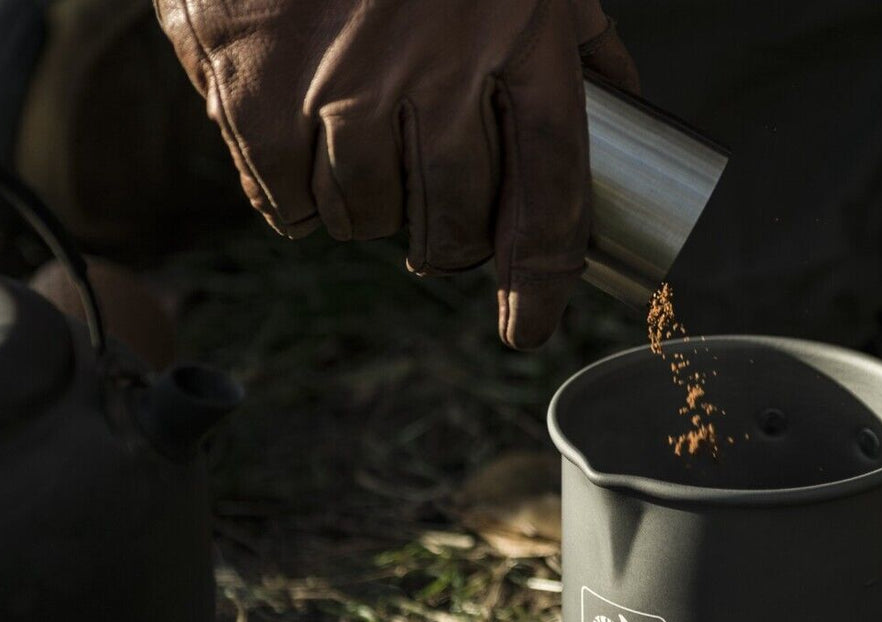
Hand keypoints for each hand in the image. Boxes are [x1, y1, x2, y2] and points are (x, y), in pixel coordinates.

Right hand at [154, 0, 638, 347]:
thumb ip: (579, 34)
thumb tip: (625, 104)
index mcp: (520, 33)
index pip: (550, 193)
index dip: (541, 280)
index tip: (526, 327)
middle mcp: (435, 69)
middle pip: (452, 224)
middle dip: (449, 244)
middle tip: (439, 228)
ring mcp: (341, 87)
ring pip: (364, 220)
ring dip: (371, 211)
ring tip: (366, 163)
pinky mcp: (256, 94)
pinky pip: (286, 203)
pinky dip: (297, 197)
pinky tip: (306, 153)